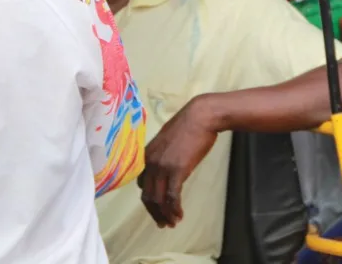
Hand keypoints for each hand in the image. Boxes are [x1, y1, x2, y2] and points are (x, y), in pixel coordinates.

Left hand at [139, 95, 219, 227]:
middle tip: (163, 223)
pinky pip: (171, 196)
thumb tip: (164, 169)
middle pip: (147, 196)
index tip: (157, 209)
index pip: (141, 185)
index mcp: (146, 155)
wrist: (200, 117)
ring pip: (158, 199)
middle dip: (154, 213)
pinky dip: (174, 209)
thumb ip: (161, 156)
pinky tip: (180, 215)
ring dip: (165, 214)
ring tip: (173, 223)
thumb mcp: (167, 141)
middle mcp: (150, 162)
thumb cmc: (188, 126)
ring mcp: (162, 167)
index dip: (149, 201)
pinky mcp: (176, 170)